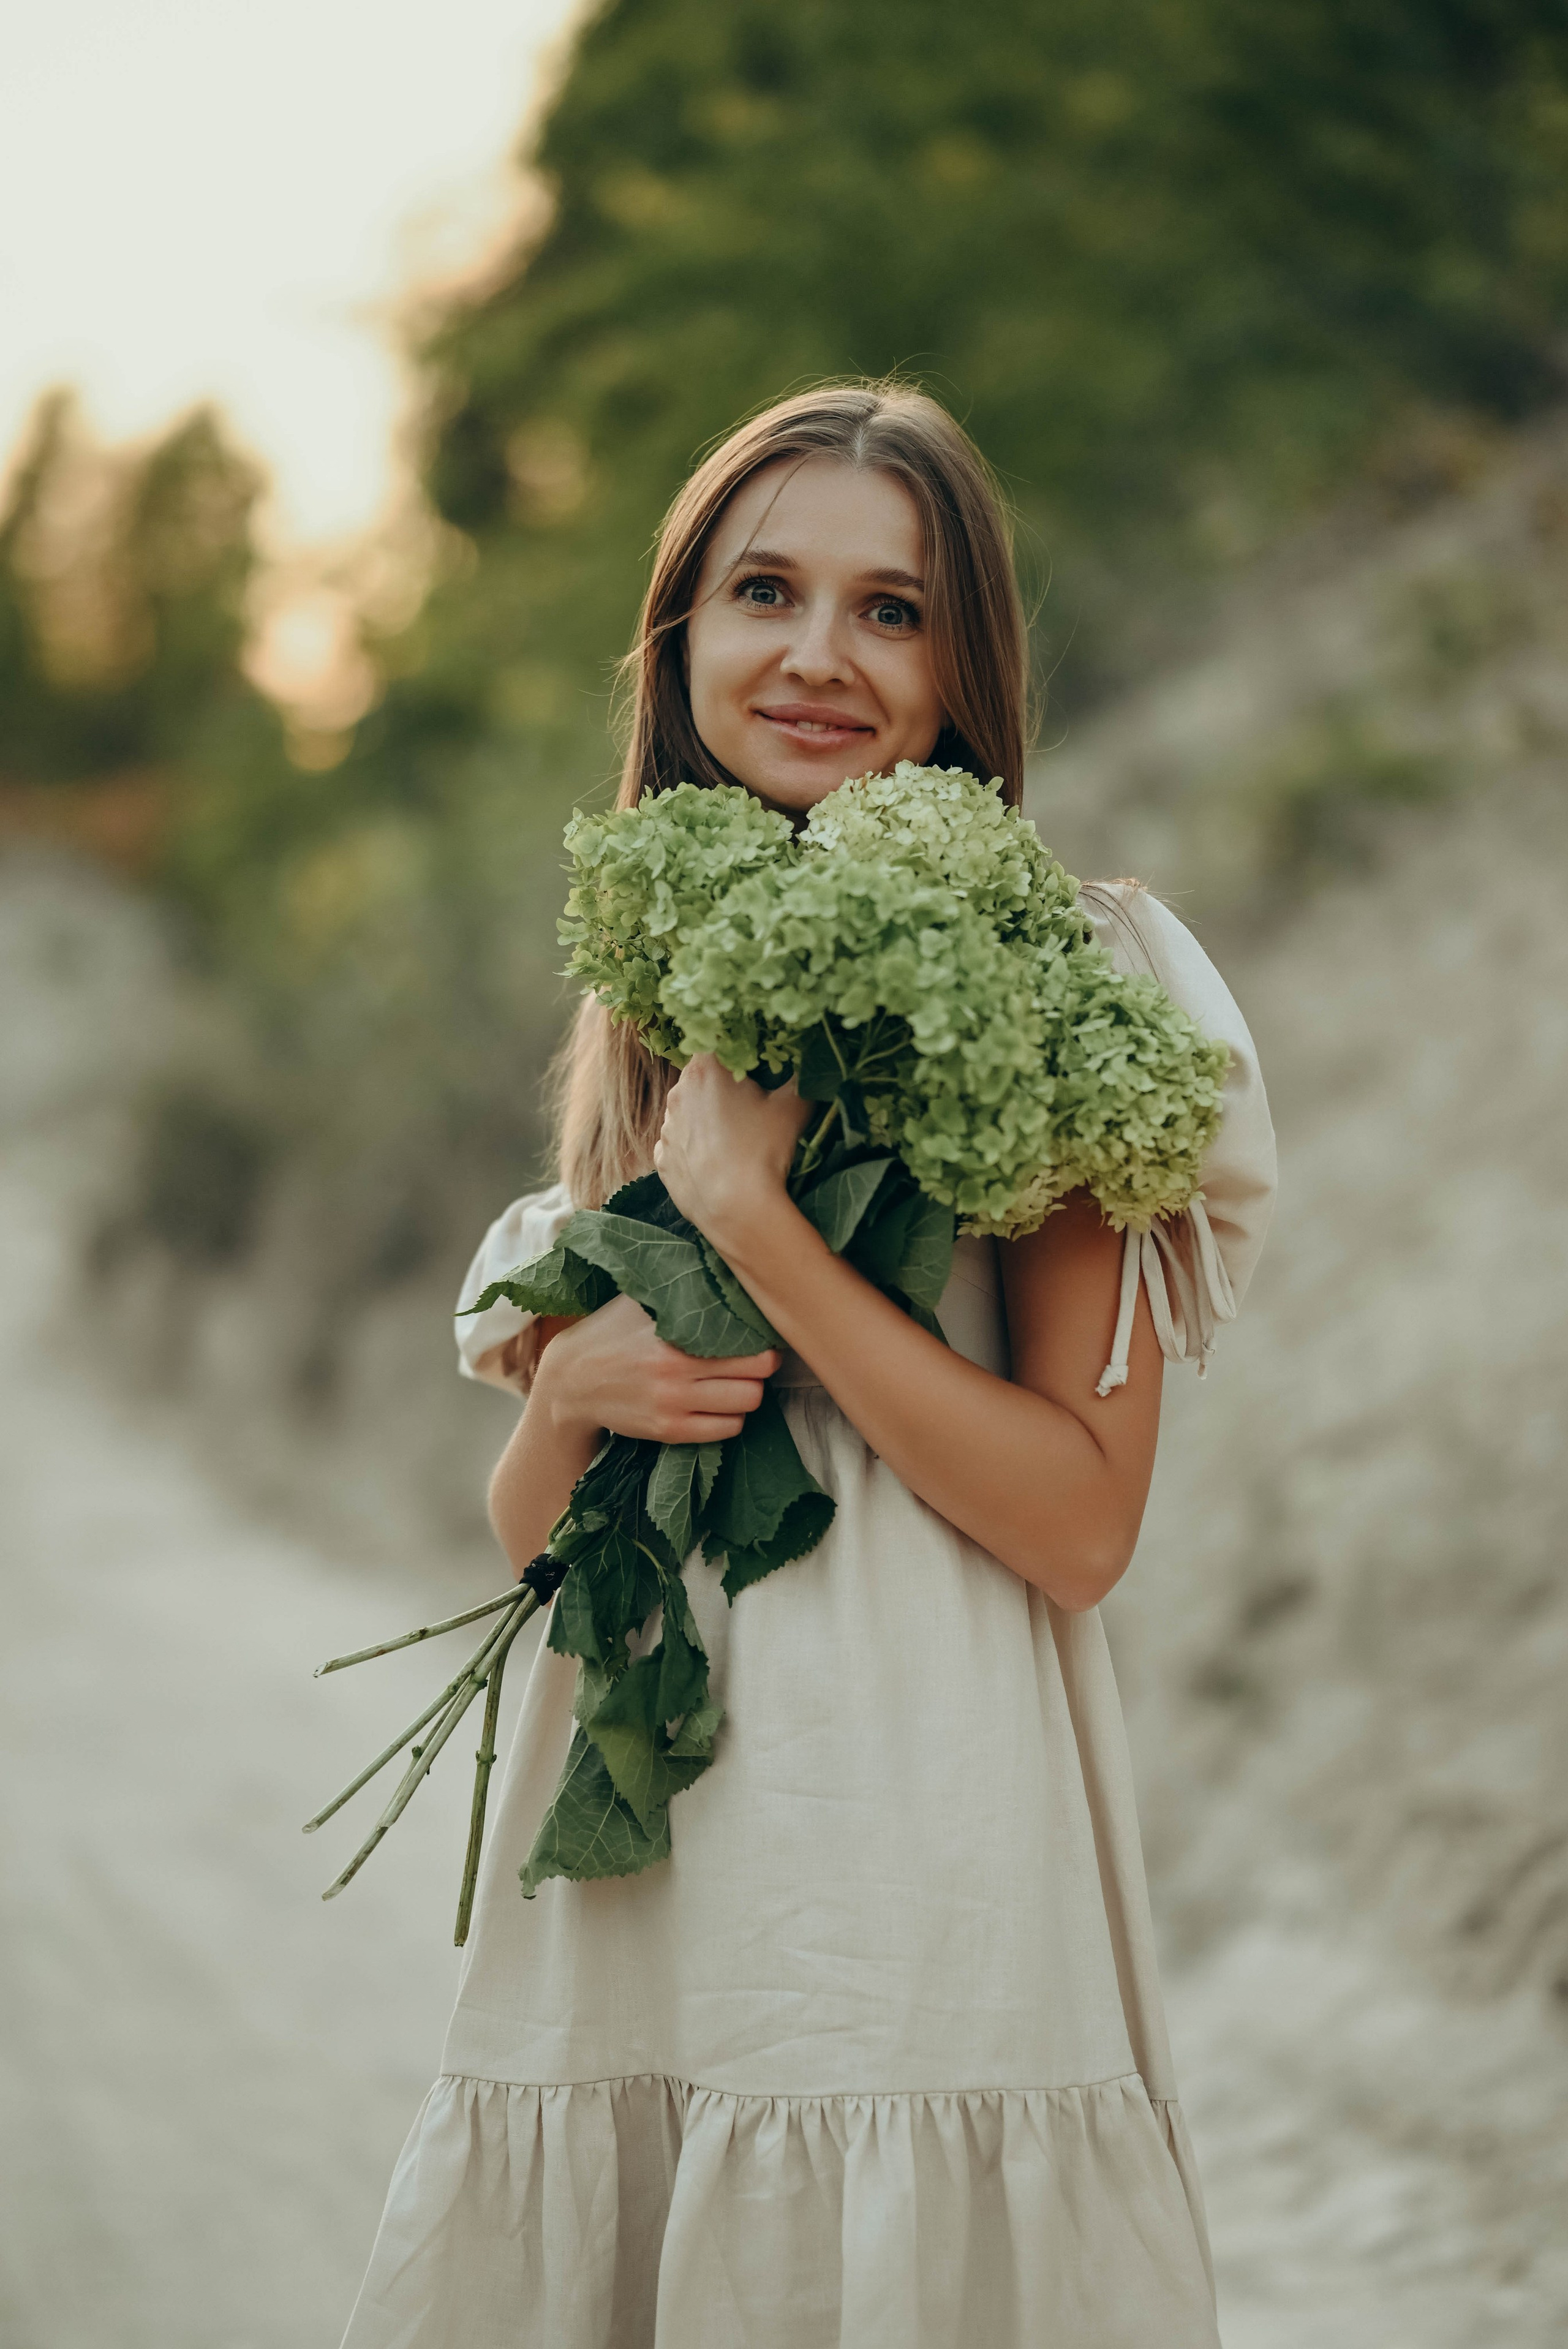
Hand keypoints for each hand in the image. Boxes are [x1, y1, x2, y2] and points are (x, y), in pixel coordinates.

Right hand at [535, 1291, 780, 1444]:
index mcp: (675, 1337)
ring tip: (735, 1381)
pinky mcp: (668, 1431)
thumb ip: (679, 1286)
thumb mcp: (640, 1299)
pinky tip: (717, 1403)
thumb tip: (723, 1262)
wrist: (569, 1381)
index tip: (759, 1337)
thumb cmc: (610, 1331)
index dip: (763, 1342)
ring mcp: (673, 1406)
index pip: (748, 1347)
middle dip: (760, 1369)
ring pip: (745, 1407)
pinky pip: (725, 1431)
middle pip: (755, 1380)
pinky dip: (729, 1418)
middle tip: (754, 1360)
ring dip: (747, 1394)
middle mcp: (676, 1374)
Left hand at [654, 1054, 812, 1250]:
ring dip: (708, 1119)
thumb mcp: (793, 1108)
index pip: (717, 1045)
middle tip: (751, 1108)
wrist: (737, 1209)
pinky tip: (718, 1163)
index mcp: (705, 1069)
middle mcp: (677, 1093)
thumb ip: (801, 1078)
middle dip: (723, 1088)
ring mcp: (667, 1129)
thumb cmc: (763, 1151)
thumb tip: (808, 1066)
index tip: (756, 1073)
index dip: (738, 1056)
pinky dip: (695, 1149)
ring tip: (737, 1141)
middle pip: (701, 1079)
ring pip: (689, 1113)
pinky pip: (680, 1145)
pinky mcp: (661, 1160)